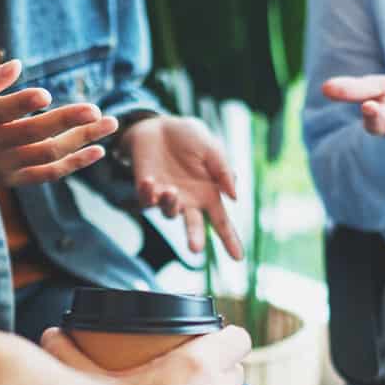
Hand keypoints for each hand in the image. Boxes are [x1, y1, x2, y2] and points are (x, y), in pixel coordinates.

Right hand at [0, 60, 119, 189]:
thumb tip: (18, 65)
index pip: (3, 111)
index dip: (24, 104)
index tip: (46, 94)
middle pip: (36, 133)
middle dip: (69, 121)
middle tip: (97, 110)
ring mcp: (6, 164)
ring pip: (49, 154)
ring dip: (82, 141)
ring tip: (109, 126)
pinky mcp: (13, 178)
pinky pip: (48, 173)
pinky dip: (73, 164)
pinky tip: (96, 151)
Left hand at [121, 115, 242, 259]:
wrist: (159, 125)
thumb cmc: (190, 137)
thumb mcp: (212, 148)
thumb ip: (223, 171)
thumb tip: (234, 197)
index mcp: (208, 194)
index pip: (222, 222)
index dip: (230, 240)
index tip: (238, 258)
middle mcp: (189, 201)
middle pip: (194, 227)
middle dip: (195, 238)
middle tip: (195, 249)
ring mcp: (167, 198)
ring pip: (169, 213)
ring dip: (170, 205)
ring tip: (171, 191)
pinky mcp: (147, 191)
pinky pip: (146, 200)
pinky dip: (147, 193)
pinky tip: (149, 180)